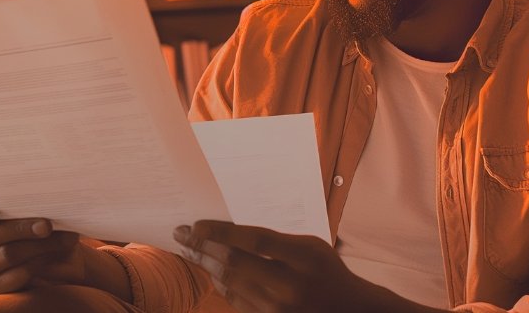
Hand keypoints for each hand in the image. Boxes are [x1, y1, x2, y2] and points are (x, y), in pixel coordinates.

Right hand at [0, 201, 127, 296]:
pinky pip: (14, 276)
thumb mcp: (33, 206)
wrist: (55, 248)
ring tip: (62, 239)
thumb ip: (30, 200)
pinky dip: (37, 263)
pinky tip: (52, 255)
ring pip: (6, 255)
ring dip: (37, 246)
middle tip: (46, 225)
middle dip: (18, 229)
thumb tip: (45, 195)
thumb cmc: (38, 217)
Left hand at [174, 220, 428, 312]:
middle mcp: (291, 287)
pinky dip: (223, 286)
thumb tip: (229, 231)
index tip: (197, 224)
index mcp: (305, 258)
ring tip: (191, 251)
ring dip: (207, 266)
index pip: (255, 241)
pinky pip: (237, 303)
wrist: (347, 310)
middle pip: (236, 264)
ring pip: (231, 285)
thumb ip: (275, 240)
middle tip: (181, 235)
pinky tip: (214, 272)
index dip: (221, 232)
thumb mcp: (310, 246)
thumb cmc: (325, 270)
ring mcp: (280, 310)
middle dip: (203, 248)